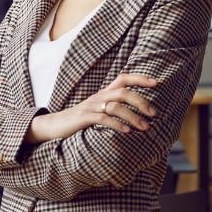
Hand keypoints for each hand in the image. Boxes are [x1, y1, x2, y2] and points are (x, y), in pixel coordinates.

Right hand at [25, 74, 158, 143]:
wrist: (53, 125)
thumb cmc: (79, 120)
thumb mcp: (98, 111)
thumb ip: (113, 108)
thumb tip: (136, 113)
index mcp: (103, 93)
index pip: (123, 79)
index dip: (140, 78)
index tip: (157, 82)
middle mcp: (99, 96)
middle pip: (123, 92)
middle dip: (141, 101)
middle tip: (154, 113)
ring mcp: (90, 106)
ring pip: (116, 106)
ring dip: (133, 116)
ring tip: (145, 127)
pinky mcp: (83, 118)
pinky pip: (102, 119)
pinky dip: (117, 124)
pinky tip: (127, 132)